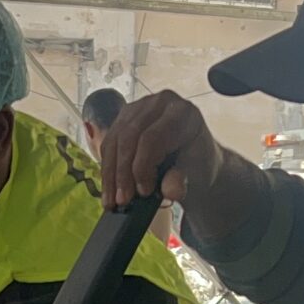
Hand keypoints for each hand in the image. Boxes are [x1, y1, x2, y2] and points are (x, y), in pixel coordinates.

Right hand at [99, 91, 225, 211]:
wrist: (192, 161)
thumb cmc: (197, 166)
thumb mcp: (195, 175)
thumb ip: (182, 180)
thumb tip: (170, 191)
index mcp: (183, 113)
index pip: (152, 138)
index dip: (142, 167)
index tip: (142, 193)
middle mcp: (161, 103)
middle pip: (129, 136)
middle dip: (122, 172)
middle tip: (122, 201)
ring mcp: (140, 107)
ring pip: (115, 140)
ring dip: (110, 173)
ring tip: (111, 201)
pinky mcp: (124, 117)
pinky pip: (109, 143)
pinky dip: (107, 168)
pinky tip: (110, 189)